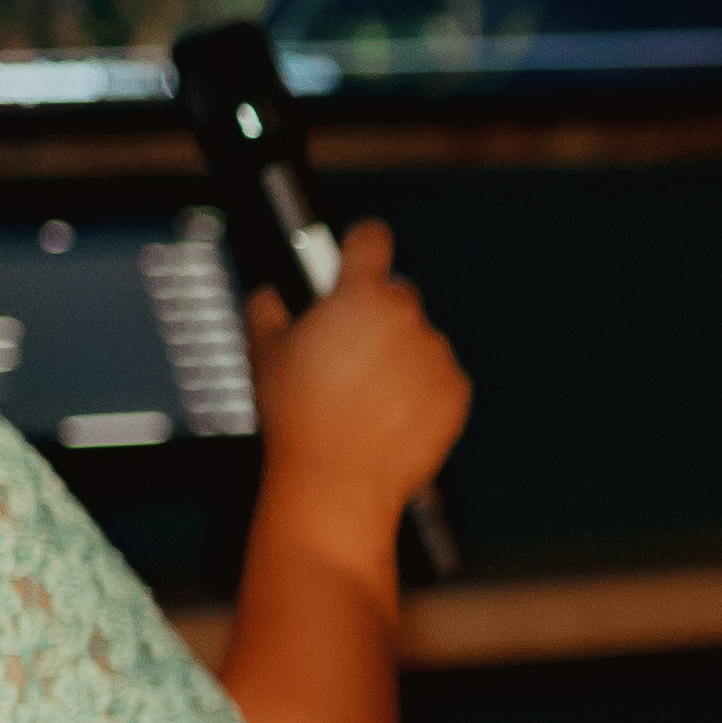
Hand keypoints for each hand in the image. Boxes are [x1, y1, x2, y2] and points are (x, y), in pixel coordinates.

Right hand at [242, 223, 468, 553]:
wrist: (338, 482)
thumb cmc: (298, 419)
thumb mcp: (265, 356)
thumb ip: (266, 311)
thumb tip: (268, 297)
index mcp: (358, 297)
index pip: (371, 240)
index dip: (362, 245)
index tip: (358, 253)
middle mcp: (404, 317)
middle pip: (397, 296)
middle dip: (376, 316)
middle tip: (349, 355)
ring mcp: (435, 354)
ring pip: (419, 342)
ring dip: (400, 358)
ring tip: (367, 398)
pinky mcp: (456, 390)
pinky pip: (440, 378)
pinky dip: (422, 391)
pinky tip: (391, 416)